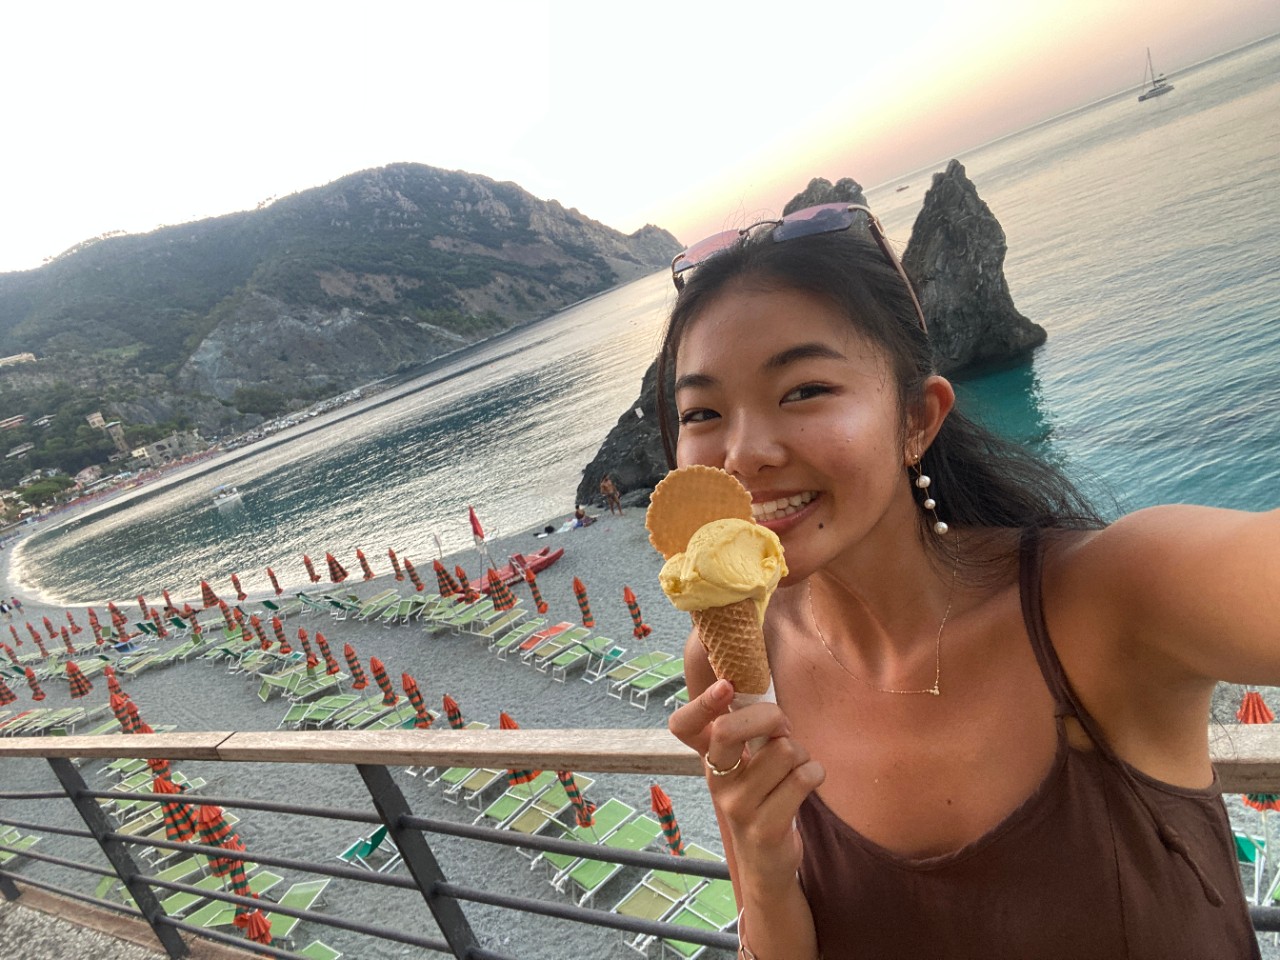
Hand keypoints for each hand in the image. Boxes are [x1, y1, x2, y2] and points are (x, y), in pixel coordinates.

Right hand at [669, 679, 824, 888]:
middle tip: (784, 729)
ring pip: (782, 750)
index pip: (683, 726)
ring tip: (796, 768)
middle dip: (770, 717)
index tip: (727, 687)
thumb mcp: (745, 763)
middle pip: (728, 729)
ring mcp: (737, 806)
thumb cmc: (762, 797)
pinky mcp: (765, 827)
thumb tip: (755, 684)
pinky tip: (808, 782)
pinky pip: (803, 777)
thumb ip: (746, 729)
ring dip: (802, 753)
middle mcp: (715, 781)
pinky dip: (815, 772)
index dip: (702, 703)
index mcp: (708, 759)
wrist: (765, 862)